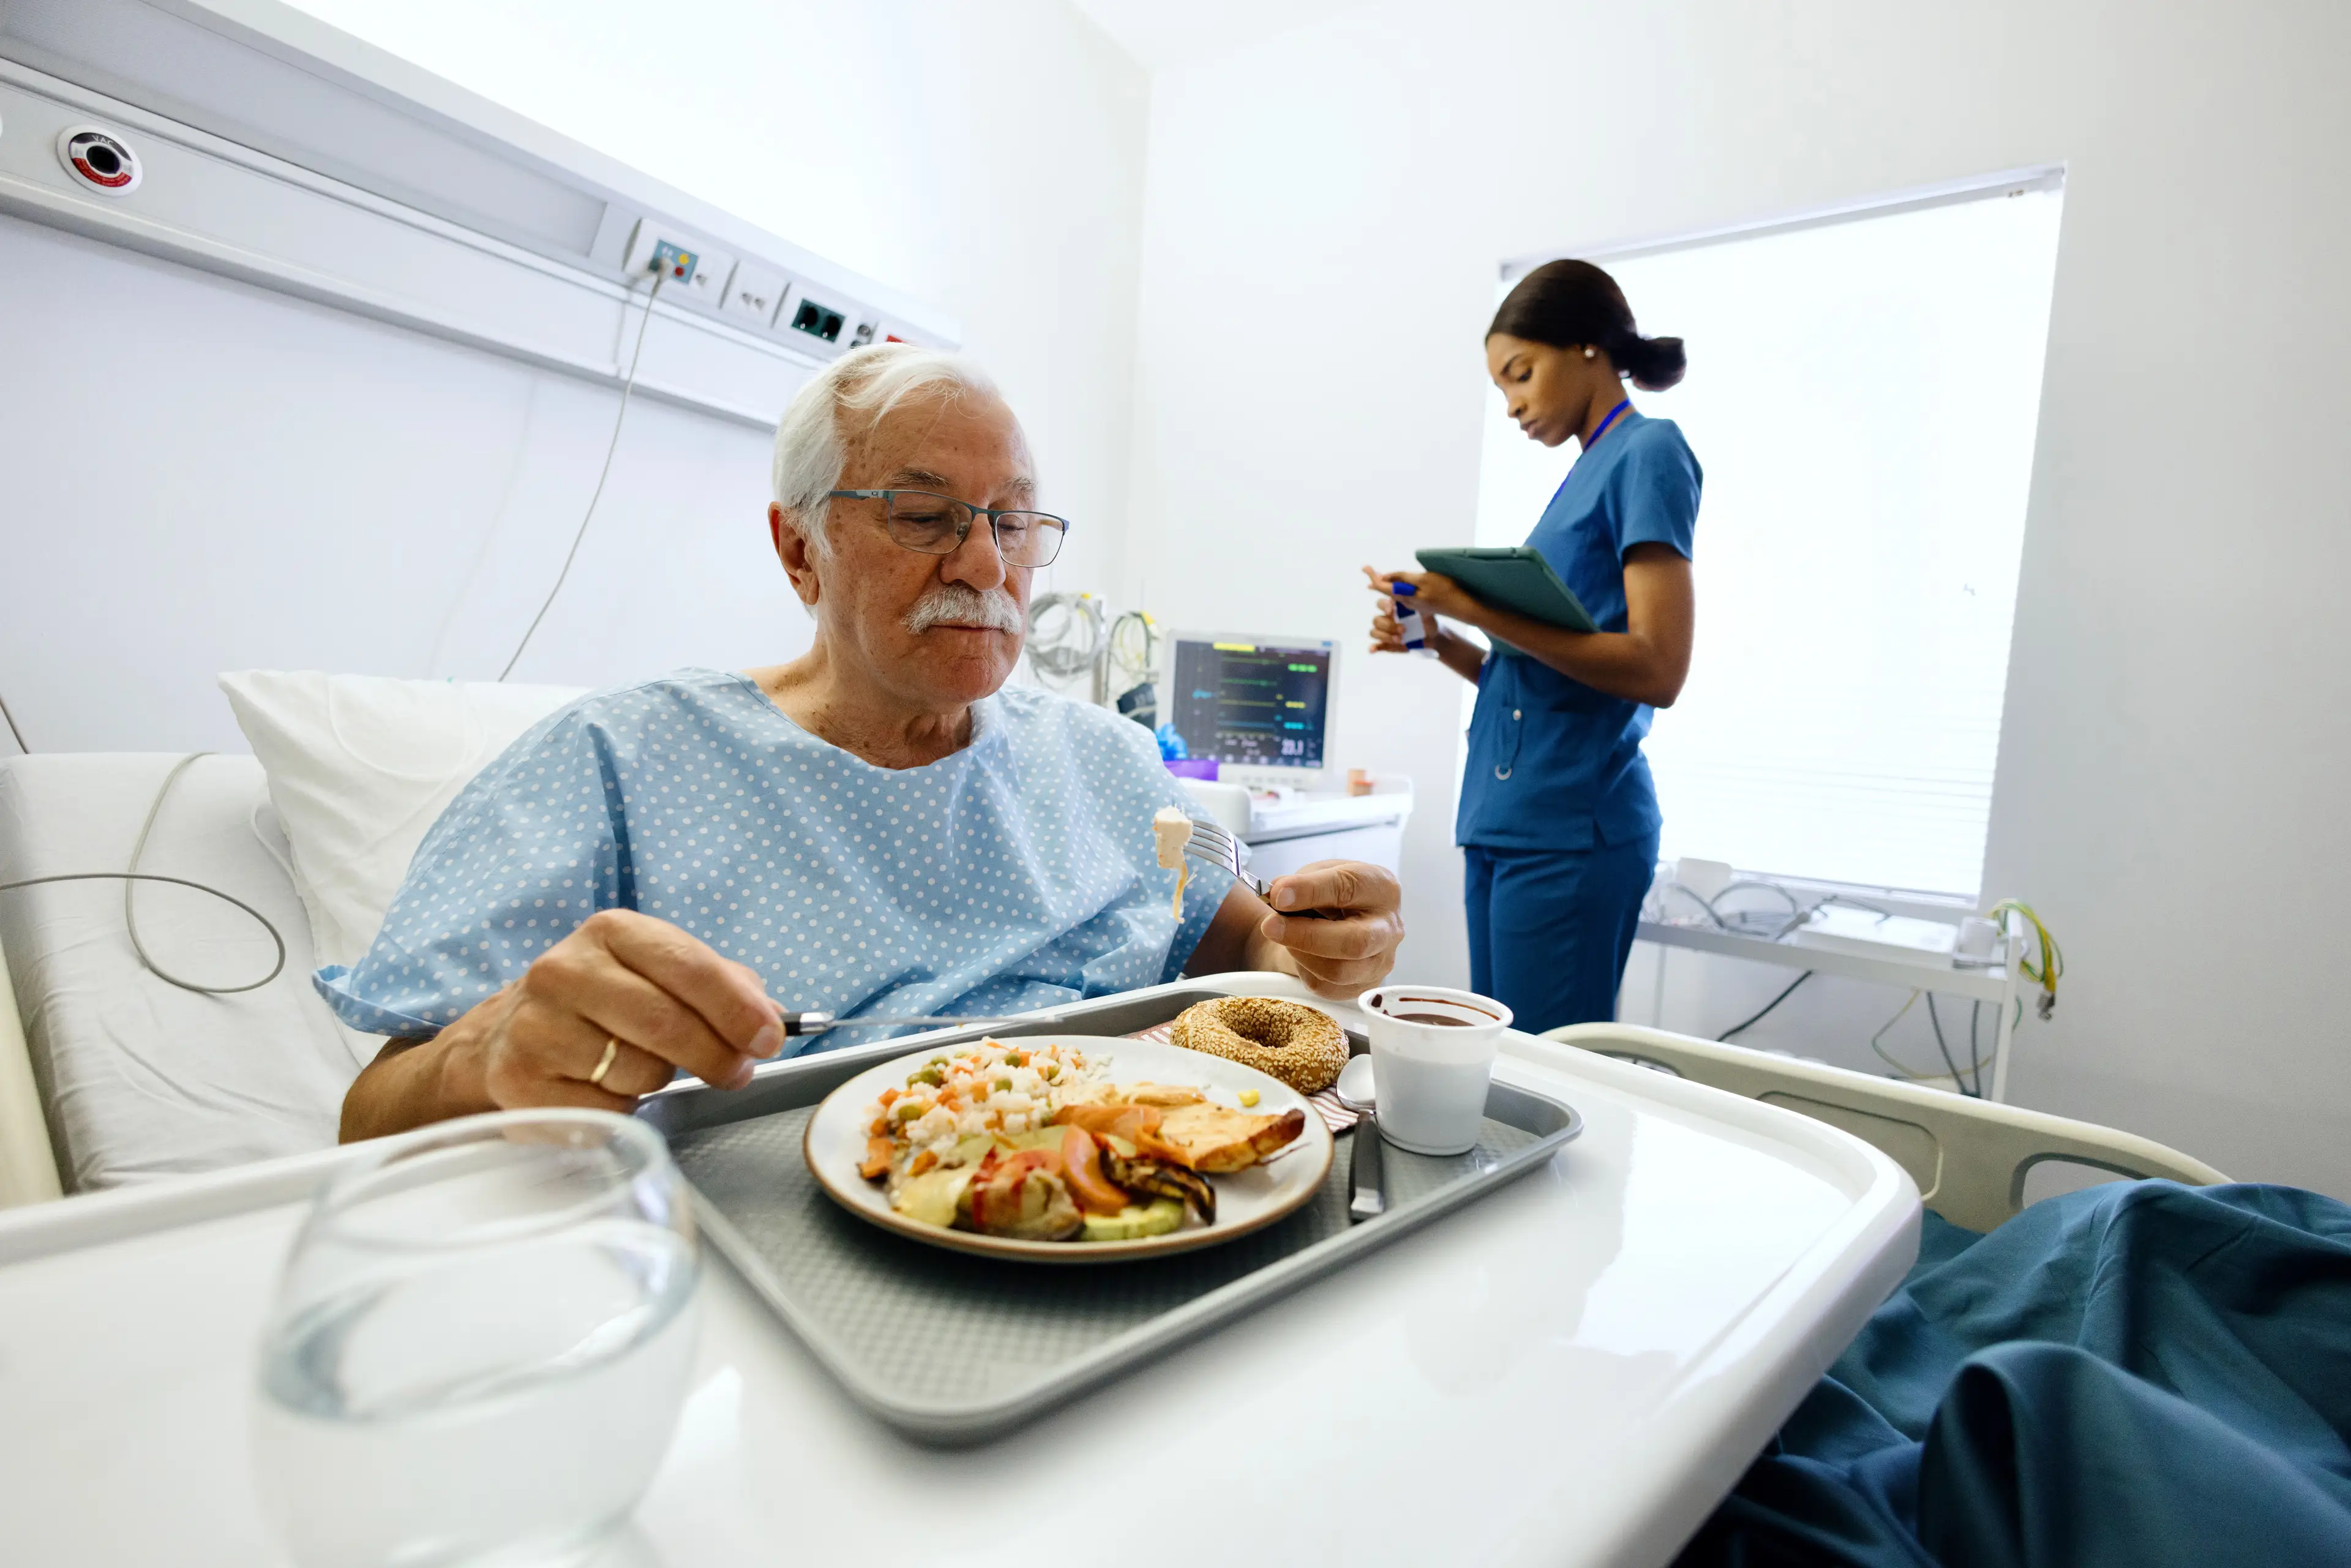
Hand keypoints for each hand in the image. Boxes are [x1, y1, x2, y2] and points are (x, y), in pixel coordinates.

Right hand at [468, 909, 779, 1112]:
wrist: (507, 1035)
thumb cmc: (600, 1003)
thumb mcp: (655, 972)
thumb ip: (720, 986)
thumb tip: (771, 1017)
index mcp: (610, 932)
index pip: (688, 966)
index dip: (737, 1007)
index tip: (769, 1038)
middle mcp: (565, 971)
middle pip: (667, 1023)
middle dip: (717, 1054)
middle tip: (737, 1071)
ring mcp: (537, 1027)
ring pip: (640, 1071)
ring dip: (662, 1079)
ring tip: (644, 1067)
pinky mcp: (521, 1083)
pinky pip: (607, 1109)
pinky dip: (625, 1108)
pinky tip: (606, 1089)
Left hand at [1255, 859, 1404, 998]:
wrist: (1336, 924)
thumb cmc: (1330, 896)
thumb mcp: (1317, 875)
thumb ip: (1299, 882)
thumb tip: (1278, 894)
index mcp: (1381, 888)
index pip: (1349, 888)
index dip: (1310, 891)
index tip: (1278, 895)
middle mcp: (1389, 927)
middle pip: (1355, 942)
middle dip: (1306, 935)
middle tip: (1270, 925)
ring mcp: (1381, 961)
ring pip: (1339, 971)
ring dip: (1300, 954)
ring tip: (1283, 937)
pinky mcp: (1365, 986)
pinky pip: (1328, 988)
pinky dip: (1304, 970)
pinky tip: (1300, 954)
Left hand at [1362, 563, 1474, 627]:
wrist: (1462, 608)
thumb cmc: (1445, 591)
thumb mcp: (1423, 580)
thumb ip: (1404, 579)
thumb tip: (1385, 577)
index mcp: (1404, 596)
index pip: (1383, 586)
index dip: (1373, 576)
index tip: (1365, 568)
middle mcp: (1406, 602)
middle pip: (1386, 590)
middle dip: (1377, 579)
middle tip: (1368, 569)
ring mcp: (1414, 604)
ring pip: (1395, 593)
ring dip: (1386, 584)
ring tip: (1378, 576)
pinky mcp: (1421, 604)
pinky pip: (1404, 596)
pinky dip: (1397, 588)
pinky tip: (1397, 585)